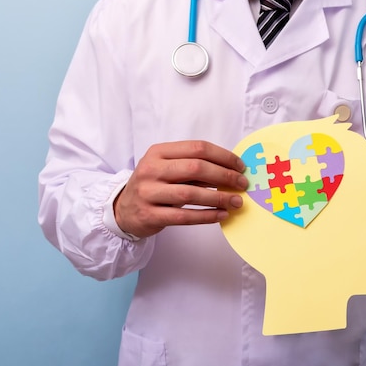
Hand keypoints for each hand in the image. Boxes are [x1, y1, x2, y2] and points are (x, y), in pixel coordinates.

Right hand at [114, 140, 248, 237]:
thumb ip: (194, 167)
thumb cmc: (155, 186)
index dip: (223, 156)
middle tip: (242, 184)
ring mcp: (148, 193)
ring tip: (236, 202)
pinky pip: (183, 217)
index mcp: (158, 152)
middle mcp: (151, 169)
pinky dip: (206, 216)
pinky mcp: (150, 215)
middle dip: (224, 176)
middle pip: (195, 168)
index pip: (197, 148)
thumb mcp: (168, 169)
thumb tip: (231, 171)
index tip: (240, 166)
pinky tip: (221, 215)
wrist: (124, 209)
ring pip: (190, 194)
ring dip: (218, 198)